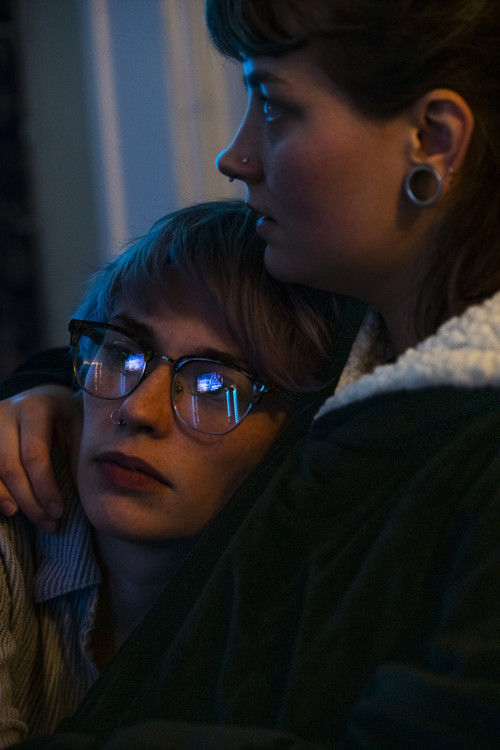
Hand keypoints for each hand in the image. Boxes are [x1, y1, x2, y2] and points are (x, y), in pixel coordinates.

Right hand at [0, 385, 80, 531]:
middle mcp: (7, 412)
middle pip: (10, 466)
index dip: (44, 487)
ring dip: (6, 499)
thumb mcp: (80, 425)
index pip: (34, 455)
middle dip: (29, 500)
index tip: (58, 512)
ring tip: (22, 516)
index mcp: (35, 407)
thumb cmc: (66, 416)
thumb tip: (87, 491)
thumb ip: (80, 451)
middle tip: (47, 523)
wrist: (43, 396)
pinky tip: (6, 506)